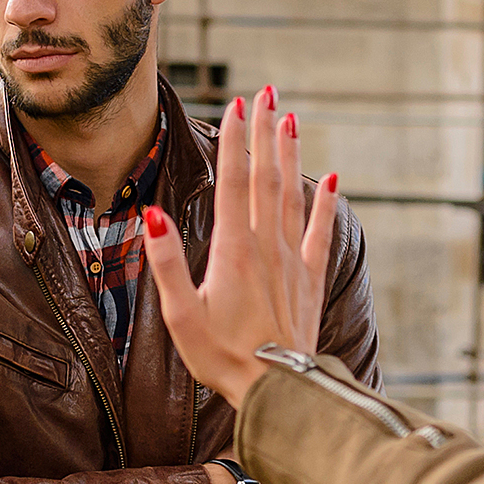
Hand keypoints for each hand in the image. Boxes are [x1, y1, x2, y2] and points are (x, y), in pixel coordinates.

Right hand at [144, 84, 340, 406]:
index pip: (232, 183)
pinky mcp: (311, 280)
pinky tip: (332, 178)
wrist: (277, 392)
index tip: (236, 106)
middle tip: (267, 91)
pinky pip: (321, 232)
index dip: (234, 143)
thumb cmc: (221, 358)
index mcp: (233, 251)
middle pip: (265, 177)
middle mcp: (267, 247)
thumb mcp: (180, 316)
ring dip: (291, 155)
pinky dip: (326, 202)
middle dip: (265, 132)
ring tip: (291, 119)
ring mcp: (293, 261)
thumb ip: (166, 264)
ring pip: (293, 195)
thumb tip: (151, 215)